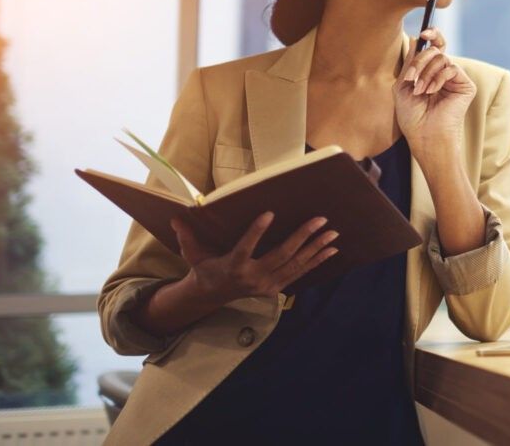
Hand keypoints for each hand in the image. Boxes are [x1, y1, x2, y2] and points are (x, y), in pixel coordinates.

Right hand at [171, 212, 338, 304]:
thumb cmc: (204, 268)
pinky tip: (332, 250)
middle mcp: (253, 277)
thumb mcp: (193, 254)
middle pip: (281, 256)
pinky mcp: (276, 288)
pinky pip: (300, 273)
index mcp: (233, 266)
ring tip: (333, 234)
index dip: (256, 232)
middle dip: (302, 237)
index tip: (269, 213)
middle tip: (320, 220)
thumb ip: (187, 237)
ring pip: (296, 265)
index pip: (246, 248)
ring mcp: (267, 284)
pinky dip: (317, 262)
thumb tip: (176, 216)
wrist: (212, 296)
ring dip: (316, 249)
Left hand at [393, 27, 476, 156]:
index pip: (434, 47)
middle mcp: (444, 74)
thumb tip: (415, 38)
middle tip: (411, 77)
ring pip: (441, 58)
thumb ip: (410, 63)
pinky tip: (432, 92)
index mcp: (430, 73)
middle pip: (435, 50)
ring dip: (426, 73)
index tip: (423, 33)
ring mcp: (456, 79)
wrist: (425, 136)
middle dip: (420, 60)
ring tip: (420, 91)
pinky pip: (451, 68)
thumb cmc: (412, 117)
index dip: (432, 35)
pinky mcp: (466, 86)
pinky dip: (438, 78)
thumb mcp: (403, 86)